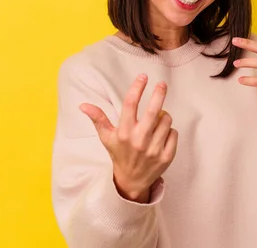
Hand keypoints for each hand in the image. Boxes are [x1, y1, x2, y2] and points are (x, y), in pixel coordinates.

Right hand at [80, 74, 177, 202]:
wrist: (132, 181)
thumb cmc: (119, 154)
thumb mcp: (107, 137)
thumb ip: (98, 119)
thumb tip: (83, 105)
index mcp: (124, 133)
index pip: (130, 104)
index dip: (137, 88)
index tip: (143, 76)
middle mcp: (139, 140)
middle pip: (154, 110)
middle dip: (159, 94)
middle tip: (162, 84)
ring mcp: (154, 149)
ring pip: (166, 120)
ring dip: (163, 116)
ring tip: (156, 121)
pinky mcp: (166, 156)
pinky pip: (173, 133)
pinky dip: (169, 131)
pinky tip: (161, 136)